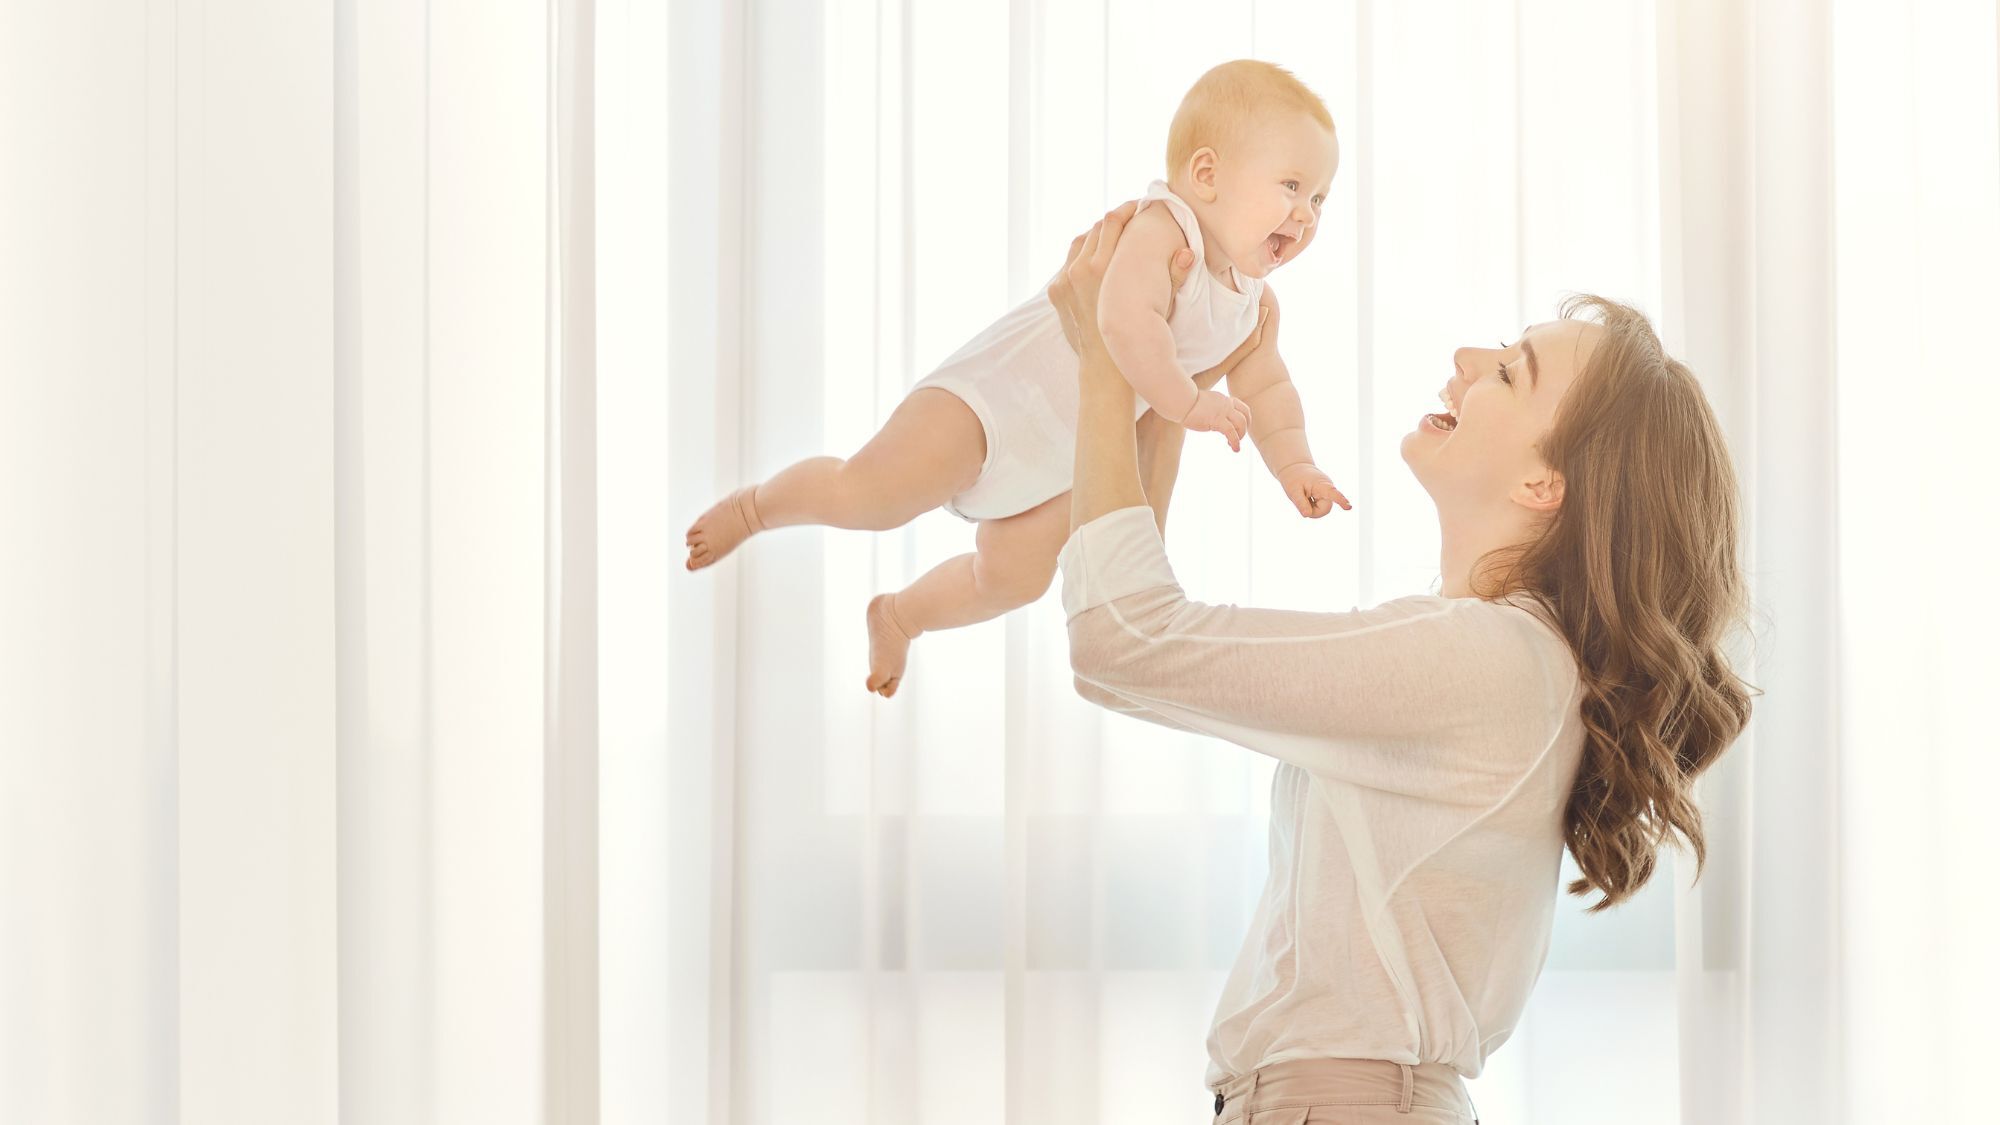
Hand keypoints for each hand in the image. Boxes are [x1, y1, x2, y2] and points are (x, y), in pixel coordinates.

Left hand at [1048, 201, 1196, 357]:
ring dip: (1096, 235)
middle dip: (1115, 219)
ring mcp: (1064, 281)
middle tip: (1130, 218)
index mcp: (1104, 269)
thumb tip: (1188, 252)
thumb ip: (1174, 278)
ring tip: (1112, 238)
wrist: (1104, 370)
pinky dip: (1082, 256)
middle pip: (1096, 227)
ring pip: (1079, 242)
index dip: (1128, 209)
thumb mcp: (1158, 308)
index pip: (1113, 221)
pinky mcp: (1056, 291)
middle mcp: (1079, 270)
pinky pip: (1067, 263)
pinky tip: (1096, 261)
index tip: (1139, 207)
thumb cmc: (1136, 338)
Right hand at [1180, 389, 1252, 451]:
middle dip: (1245, 428)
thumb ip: (1209, 409)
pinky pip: (1232, 433)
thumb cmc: (1185, 403)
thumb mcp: (1202, 404)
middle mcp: (1226, 403)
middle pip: (1245, 414)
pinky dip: (1236, 442)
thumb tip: (1208, 418)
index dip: (1245, 417)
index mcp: (1223, 399)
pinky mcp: (1218, 421)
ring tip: (1235, 445)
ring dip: (1241, 435)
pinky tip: (1235, 449)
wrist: (1181, 401)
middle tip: (1240, 437)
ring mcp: (1223, 411)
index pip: (1241, 406)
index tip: (1241, 427)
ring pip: (1242, 423)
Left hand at [1276, 462, 1350, 516]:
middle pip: (1325, 509)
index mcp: (1321, 485)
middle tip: (1303, 500)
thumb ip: (1300, 503)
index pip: (1332, 494)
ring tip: (1305, 497)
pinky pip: (1321, 507)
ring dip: (1313, 508)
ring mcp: (1329, 492)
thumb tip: (1307, 515)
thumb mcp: (1293, 491)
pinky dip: (1313, 506)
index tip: (1349, 507)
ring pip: (1323, 509)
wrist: (1296, 468)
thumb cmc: (1294, 479)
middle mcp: (1329, 488)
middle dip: (1313, 511)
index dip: (1341, 501)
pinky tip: (1309, 497)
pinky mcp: (1327, 496)